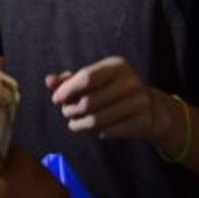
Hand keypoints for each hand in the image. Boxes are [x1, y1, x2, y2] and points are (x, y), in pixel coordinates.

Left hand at [47, 57, 166, 142]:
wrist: (150, 108)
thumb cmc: (111, 90)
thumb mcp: (93, 79)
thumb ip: (68, 79)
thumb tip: (49, 81)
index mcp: (117, 65)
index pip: (86, 77)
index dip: (67, 90)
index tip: (56, 99)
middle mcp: (130, 82)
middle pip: (88, 102)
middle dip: (70, 110)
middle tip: (67, 113)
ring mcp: (139, 102)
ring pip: (96, 120)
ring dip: (79, 124)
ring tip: (75, 123)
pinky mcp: (142, 121)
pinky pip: (108, 131)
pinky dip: (97, 132)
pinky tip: (97, 128)